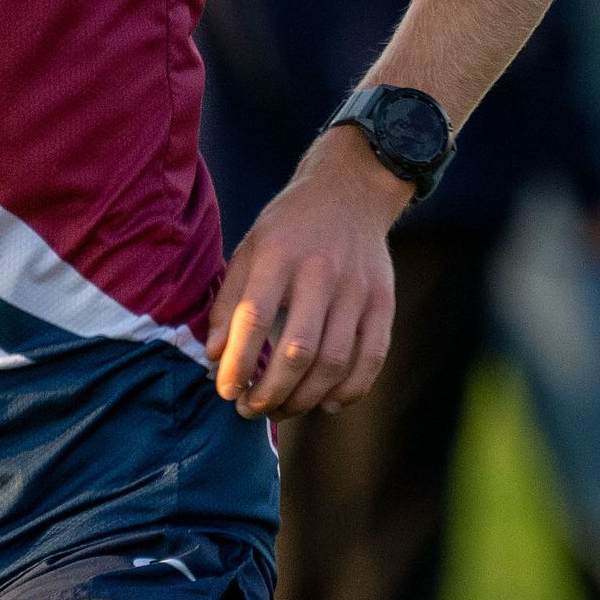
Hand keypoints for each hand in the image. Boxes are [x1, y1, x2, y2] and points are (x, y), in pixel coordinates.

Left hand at [205, 130, 408, 417]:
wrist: (352, 190)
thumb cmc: (290, 227)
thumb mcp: (249, 248)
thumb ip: (230, 301)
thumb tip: (216, 357)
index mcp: (279, 254)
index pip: (254, 319)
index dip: (238, 364)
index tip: (226, 391)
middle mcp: (321, 271)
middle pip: (298, 351)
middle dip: (270, 393)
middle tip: (251, 409)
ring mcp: (357, 288)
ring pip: (334, 362)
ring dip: (304, 398)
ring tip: (282, 408)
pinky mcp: (383, 301)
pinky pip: (371, 358)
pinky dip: (349, 390)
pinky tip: (324, 401)